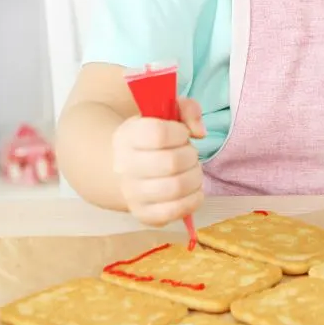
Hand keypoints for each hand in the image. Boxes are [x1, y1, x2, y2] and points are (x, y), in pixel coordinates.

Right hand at [112, 97, 206, 226]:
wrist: (124, 168)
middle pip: (171, 163)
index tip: (182, 133)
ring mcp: (132, 194)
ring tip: (191, 171)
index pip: (158, 134)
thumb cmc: (152, 139)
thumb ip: (188, 109)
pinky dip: (193, 200)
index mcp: (128, 137)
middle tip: (190, 154)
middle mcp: (125, 167)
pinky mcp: (144, 215)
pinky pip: (175, 212)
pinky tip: (192, 190)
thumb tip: (200, 132)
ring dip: (195, 177)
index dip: (180, 132)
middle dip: (191, 156)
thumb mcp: (166, 113)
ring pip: (176, 188)